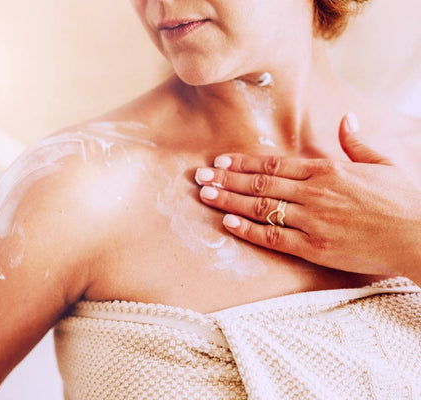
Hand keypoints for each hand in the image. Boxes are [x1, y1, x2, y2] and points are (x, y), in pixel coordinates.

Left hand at [194, 113, 420, 278]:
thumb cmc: (406, 200)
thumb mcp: (385, 162)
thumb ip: (358, 142)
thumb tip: (346, 119)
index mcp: (328, 170)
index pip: (274, 163)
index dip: (243, 161)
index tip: (221, 160)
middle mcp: (314, 193)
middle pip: (260, 183)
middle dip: (226, 178)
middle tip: (199, 176)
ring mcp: (312, 220)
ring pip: (260, 207)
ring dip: (229, 200)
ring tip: (205, 194)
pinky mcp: (314, 247)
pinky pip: (274, 238)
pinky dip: (248, 230)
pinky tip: (228, 222)